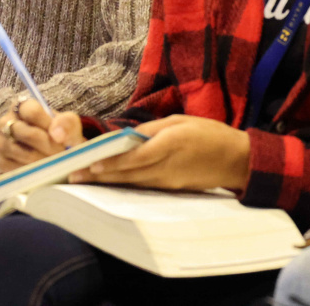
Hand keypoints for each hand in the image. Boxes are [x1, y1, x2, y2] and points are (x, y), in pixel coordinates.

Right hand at [0, 98, 82, 171]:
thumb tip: (57, 135)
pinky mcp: (2, 162)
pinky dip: (34, 173)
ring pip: (22, 153)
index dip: (49, 125)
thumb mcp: (68, 124)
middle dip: (49, 147)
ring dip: (43, 161)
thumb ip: (67, 123)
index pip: (32, 111)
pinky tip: (45, 172)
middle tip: (63, 155)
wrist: (54, 153)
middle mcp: (6, 122)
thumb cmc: (60, 134)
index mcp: (22, 106)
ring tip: (57, 164)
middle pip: (27, 134)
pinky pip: (17, 169)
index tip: (62, 138)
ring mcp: (1, 142)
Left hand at [69, 115, 250, 191]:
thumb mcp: (180, 121)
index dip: (111, 162)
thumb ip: (152, 130)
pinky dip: (124, 184)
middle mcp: (166, 166)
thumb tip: (127, 137)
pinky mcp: (172, 189)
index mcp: (169, 144)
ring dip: (107, 182)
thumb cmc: (210, 134)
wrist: (237, 160)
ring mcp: (169, 181)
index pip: (134, 157)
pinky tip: (109, 182)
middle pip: (127, 174)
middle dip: (99, 175)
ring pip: (132, 183)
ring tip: (83, 180)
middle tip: (73, 176)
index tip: (90, 164)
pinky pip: (143, 186)